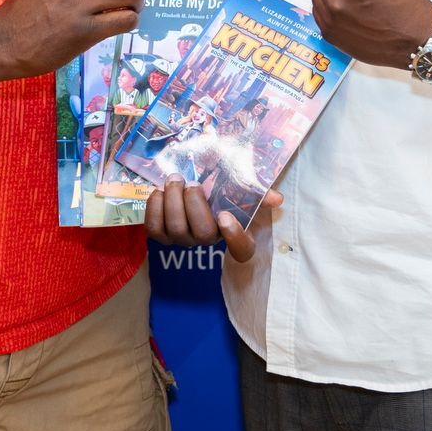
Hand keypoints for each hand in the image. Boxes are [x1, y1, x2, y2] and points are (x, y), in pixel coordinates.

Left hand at [146, 178, 282, 262]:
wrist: (192, 193)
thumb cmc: (221, 193)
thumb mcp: (243, 192)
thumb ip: (259, 195)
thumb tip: (277, 199)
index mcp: (234, 233)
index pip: (242, 250)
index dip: (235, 237)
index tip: (226, 216)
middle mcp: (209, 241)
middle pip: (202, 234)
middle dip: (193, 205)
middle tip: (190, 183)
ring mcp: (184, 240)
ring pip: (175, 230)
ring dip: (172, 202)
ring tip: (174, 181)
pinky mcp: (162, 235)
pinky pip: (154, 229)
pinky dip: (154, 209)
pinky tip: (158, 191)